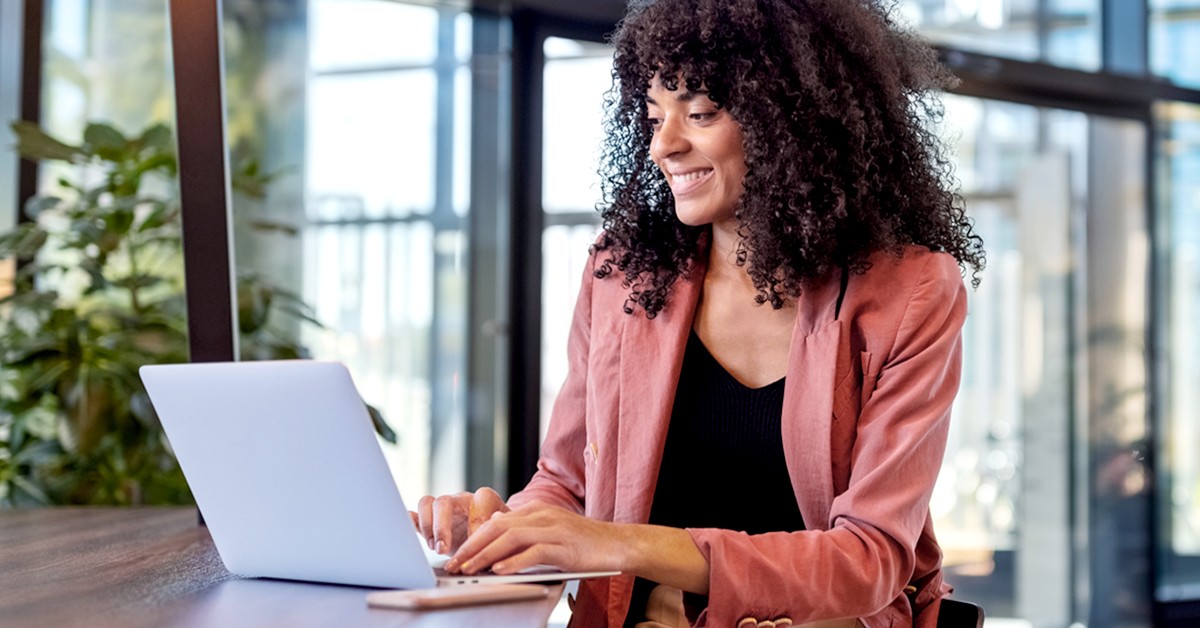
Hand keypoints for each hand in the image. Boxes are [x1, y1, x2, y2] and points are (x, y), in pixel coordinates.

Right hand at [410, 487, 508, 554]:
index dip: (475, 522)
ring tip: (434, 547)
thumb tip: (494, 520)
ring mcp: (444, 509)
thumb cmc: (500, 536)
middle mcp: (461, 500)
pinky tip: (410, 534)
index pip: (478, 500)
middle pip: (443, 502)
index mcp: (484, 499)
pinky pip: (415, 516)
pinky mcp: (431, 520)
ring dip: (427, 527)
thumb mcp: (505, 534)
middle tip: (442, 549)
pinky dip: (411, 522)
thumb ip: (500, 528)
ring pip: (427, 504)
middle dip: (441, 527)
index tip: (474, 544)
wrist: (490, 541)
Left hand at [445, 501, 629, 575]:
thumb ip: (524, 528)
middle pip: (498, 527)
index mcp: (536, 509)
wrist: (618, 543)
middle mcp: (542, 514)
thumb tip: (495, 525)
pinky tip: (500, 571)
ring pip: (511, 537)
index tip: (456, 557)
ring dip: (487, 554)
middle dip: (472, 547)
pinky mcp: (565, 545)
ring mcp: (554, 528)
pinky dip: (514, 561)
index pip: (495, 522)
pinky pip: (534, 551)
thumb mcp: (550, 529)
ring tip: (471, 570)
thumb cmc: (584, 542)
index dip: (473, 539)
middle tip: (455, 565)